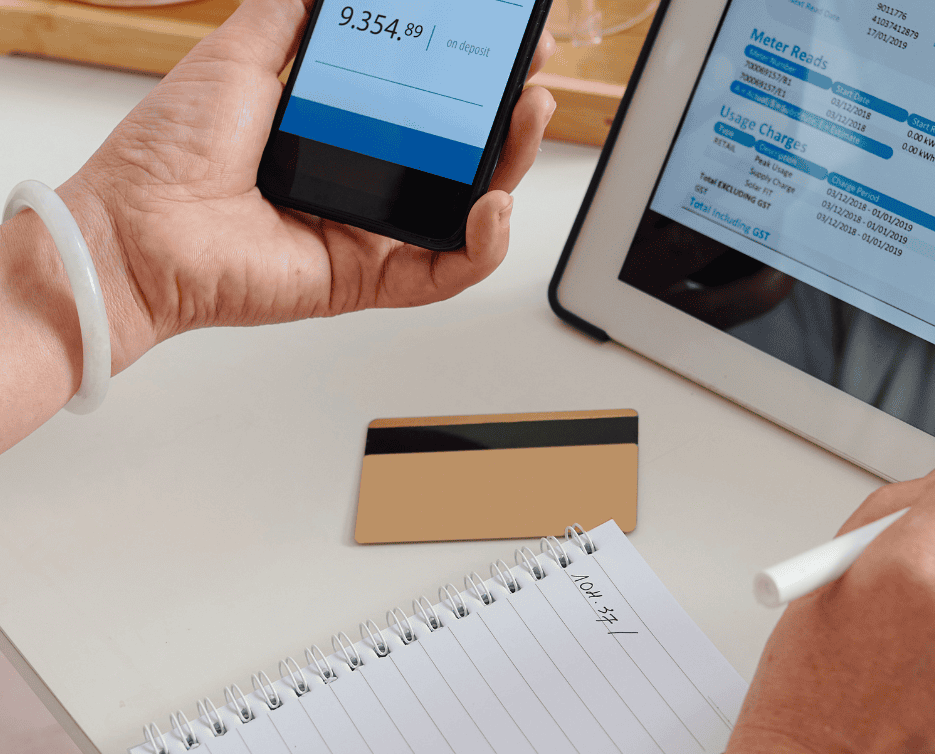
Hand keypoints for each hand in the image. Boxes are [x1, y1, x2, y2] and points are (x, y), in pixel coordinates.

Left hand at [59, 0, 555, 369]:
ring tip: (527, 117)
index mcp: (338, 132)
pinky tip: (490, 204)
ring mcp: (372, 233)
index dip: (468, 74)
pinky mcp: (371, 278)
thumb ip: (290, 16)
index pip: (425, 104)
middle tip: (529, 73)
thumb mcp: (238, 56)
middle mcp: (363, 184)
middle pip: (462, 155)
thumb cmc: (166, 157)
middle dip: (507, 114)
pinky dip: (481, 243)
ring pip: (469, 210)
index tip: (497, 38)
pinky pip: (447, 269)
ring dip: (510, 165)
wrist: (135, 228)